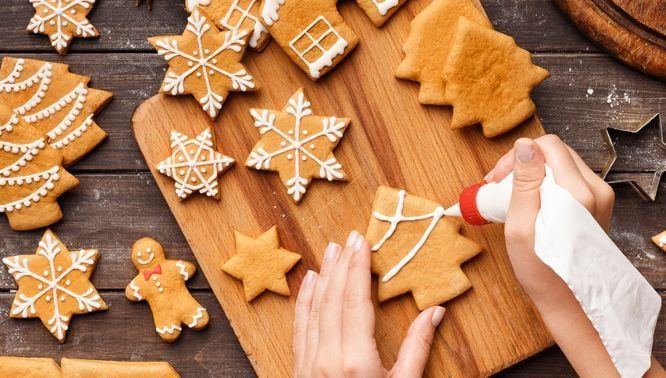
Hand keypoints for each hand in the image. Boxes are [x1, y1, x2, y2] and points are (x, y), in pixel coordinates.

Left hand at [293, 231, 445, 377]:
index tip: (362, 243)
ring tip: (332, 250)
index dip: (358, 268)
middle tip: (350, 237)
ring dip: (323, 276)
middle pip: (333, 299)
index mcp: (357, 361)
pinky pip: (299, 327)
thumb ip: (417, 349)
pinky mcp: (298, 367)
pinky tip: (309, 281)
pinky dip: (304, 300)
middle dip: (342, 264)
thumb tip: (435, 312)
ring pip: (314, 309)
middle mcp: (328, 357)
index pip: (356, 301)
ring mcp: (309, 363)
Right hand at [488, 135, 623, 375]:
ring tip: (509, 194)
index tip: (498, 177)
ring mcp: (600, 197)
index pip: (549, 146)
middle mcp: (596, 190)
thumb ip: (524, 183)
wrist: (570, 301)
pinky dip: (545, 183)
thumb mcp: (521, 227)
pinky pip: (568, 179)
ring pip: (561, 164)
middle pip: (555, 152)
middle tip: (498, 184)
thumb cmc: (542, 271)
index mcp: (579, 194)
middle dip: (523, 162)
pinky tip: (528, 201)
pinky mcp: (597, 204)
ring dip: (532, 173)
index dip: (517, 156)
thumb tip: (525, 145)